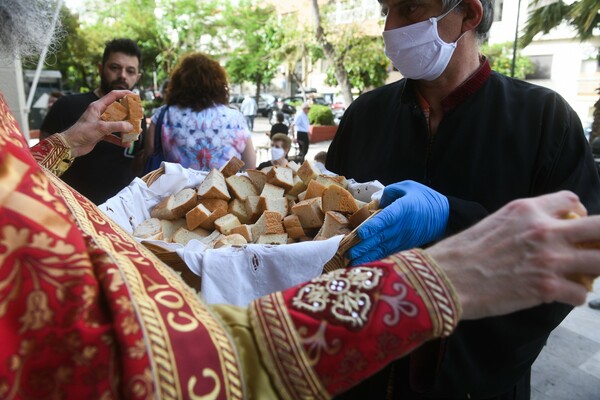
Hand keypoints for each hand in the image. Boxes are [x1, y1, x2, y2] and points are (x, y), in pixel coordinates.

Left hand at [60, 90, 133, 156]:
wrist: (70, 145)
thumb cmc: (81, 132)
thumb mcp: (101, 127)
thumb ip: (117, 126)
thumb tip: (131, 126)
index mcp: (97, 106)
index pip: (113, 95)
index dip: (124, 94)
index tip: (135, 95)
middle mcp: (100, 113)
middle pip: (118, 111)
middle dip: (128, 114)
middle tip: (138, 116)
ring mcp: (100, 124)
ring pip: (117, 123)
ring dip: (125, 128)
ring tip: (135, 132)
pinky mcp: (100, 133)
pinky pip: (113, 135)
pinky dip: (119, 139)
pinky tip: (126, 144)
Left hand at [348, 180, 448, 264]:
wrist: (445, 217)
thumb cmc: (425, 199)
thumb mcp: (408, 187)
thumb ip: (389, 192)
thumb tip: (374, 203)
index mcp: (403, 209)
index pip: (385, 219)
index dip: (371, 227)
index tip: (358, 234)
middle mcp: (402, 227)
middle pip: (379, 237)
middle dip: (361, 246)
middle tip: (345, 252)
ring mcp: (403, 239)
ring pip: (381, 248)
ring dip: (365, 255)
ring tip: (350, 261)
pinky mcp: (404, 246)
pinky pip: (387, 253)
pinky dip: (375, 259)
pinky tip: (363, 264)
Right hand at [427, 191, 598, 318]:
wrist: (447, 278)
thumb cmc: (463, 252)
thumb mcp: (496, 221)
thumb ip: (525, 221)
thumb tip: (546, 231)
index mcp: (527, 209)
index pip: (573, 201)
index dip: (580, 214)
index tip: (574, 225)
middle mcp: (544, 230)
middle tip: (592, 249)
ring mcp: (549, 259)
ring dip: (594, 269)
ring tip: (581, 274)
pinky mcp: (547, 288)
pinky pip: (581, 293)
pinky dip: (574, 296)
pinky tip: (561, 295)